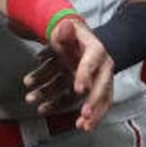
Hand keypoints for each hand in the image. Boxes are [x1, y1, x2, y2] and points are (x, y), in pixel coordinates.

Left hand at [24, 14, 113, 129]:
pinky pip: (70, 99)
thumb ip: (65, 30)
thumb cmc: (71, 33)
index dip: (85, 76)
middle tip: (85, 117)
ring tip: (69, 121)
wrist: (71, 37)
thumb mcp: (67, 29)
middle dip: (93, 104)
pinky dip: (58, 105)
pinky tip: (44, 109)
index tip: (80, 90)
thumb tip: (65, 25)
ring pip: (90, 99)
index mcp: (96, 52)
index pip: (91, 64)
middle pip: (101, 88)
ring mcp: (90, 79)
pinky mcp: (79, 87)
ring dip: (78, 111)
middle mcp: (98, 68)